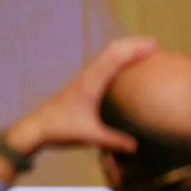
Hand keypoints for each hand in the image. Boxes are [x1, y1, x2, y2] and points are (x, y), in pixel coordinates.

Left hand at [8, 36, 158, 155]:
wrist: (36, 127)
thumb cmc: (61, 128)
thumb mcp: (89, 136)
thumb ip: (114, 141)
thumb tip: (136, 146)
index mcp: (90, 82)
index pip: (114, 58)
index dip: (134, 48)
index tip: (154, 45)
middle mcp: (87, 75)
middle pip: (111, 50)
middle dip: (132, 44)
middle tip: (154, 44)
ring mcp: (83, 78)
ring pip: (105, 56)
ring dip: (123, 50)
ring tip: (144, 51)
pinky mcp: (82, 84)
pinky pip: (103, 65)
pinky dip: (117, 60)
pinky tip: (126, 69)